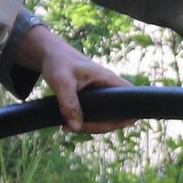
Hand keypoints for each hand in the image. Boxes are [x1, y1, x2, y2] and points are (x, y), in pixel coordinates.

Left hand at [19, 25, 135, 133]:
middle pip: (118, 115)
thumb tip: (76, 126)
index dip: (127, 115)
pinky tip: (67, 124)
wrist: (51, 54)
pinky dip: (84, 123)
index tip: (105, 126)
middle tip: (76, 128)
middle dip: (99, 126)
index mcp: (108, 80)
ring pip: (105, 118)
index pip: (131, 99)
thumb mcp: (62, 82)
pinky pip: (95, 116)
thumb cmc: (59, 62)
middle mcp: (108, 88)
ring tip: (67, 126)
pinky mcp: (92, 99)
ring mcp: (101, 95)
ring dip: (89, 127)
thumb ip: (69, 104)